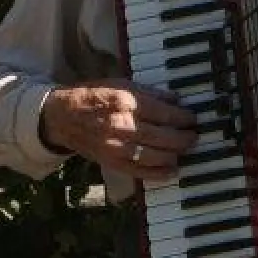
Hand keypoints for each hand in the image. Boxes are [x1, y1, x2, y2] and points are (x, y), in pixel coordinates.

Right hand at [40, 79, 197, 180]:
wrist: (62, 118)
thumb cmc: (94, 97)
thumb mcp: (121, 84)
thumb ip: (150, 93)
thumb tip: (176, 100)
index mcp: (125, 103)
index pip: (164, 113)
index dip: (184, 117)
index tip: (194, 118)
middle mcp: (121, 127)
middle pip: (163, 137)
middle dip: (184, 137)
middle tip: (195, 135)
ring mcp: (116, 147)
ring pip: (154, 156)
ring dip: (175, 154)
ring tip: (187, 149)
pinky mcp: (111, 162)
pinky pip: (139, 171)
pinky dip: (158, 173)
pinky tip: (173, 170)